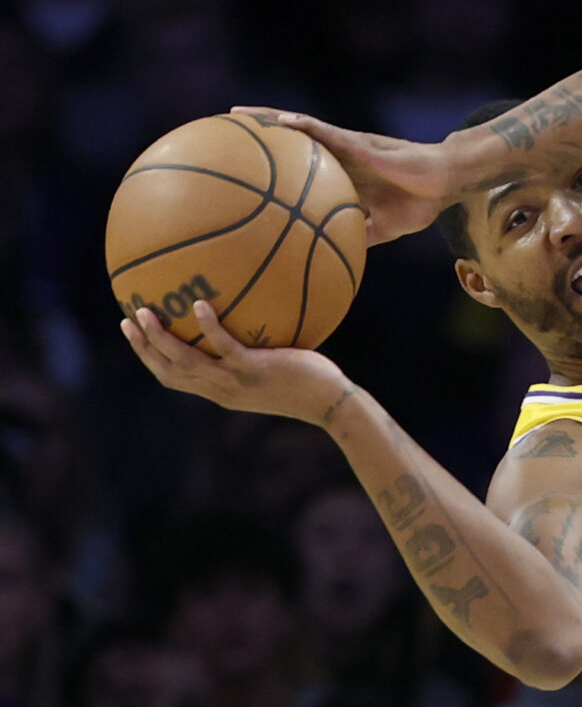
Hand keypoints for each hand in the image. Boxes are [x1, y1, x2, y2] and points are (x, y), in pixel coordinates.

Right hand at [121, 300, 351, 425]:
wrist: (329, 402)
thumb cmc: (305, 382)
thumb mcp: (268, 370)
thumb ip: (248, 352)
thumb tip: (241, 318)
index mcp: (220, 391)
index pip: (173, 378)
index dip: (149, 358)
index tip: (134, 335)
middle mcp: (221, 390)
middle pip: (169, 371)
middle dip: (144, 347)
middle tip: (127, 321)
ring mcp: (236, 381)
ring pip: (187, 361)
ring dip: (161, 338)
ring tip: (146, 311)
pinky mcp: (255, 370)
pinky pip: (225, 347)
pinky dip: (209, 327)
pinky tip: (200, 304)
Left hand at [231, 108, 456, 243]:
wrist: (445, 183)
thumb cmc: (420, 201)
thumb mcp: (383, 228)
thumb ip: (359, 235)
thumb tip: (337, 257)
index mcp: (341, 174)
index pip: (298, 166)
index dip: (270, 165)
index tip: (237, 170)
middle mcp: (337, 155)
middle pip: (289, 141)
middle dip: (256, 135)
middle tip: (221, 132)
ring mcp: (347, 146)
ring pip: (300, 128)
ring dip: (268, 119)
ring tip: (238, 116)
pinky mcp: (360, 143)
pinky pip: (326, 132)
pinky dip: (303, 127)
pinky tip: (282, 123)